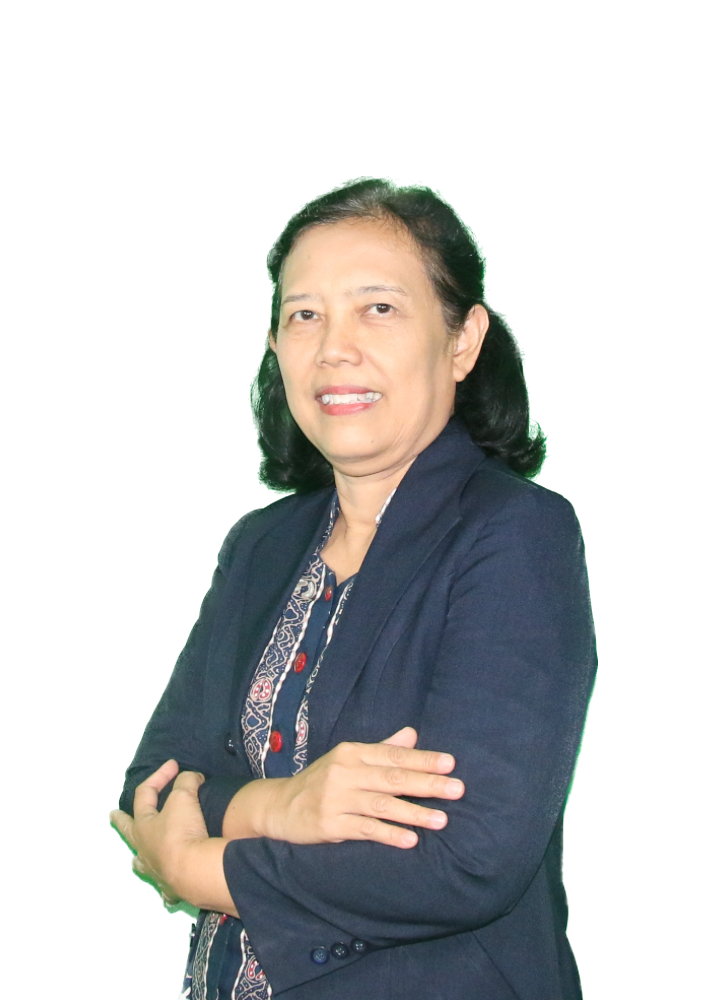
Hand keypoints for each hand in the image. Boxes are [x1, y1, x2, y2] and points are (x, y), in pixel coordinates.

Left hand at [109, 760, 206, 917]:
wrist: (193, 871)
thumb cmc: (182, 831)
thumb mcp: (185, 797)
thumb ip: (187, 782)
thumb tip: (192, 777)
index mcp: (142, 825)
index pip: (145, 794)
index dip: (159, 776)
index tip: (174, 764)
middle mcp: (143, 849)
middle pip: (127, 832)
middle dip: (119, 822)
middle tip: (111, 815)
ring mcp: (153, 871)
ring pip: (139, 864)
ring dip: (139, 859)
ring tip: (137, 859)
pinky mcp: (169, 889)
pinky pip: (164, 891)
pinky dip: (165, 890)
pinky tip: (165, 895)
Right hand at [262, 727, 464, 848]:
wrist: (280, 806)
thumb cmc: (322, 781)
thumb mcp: (349, 760)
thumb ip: (382, 749)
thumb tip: (412, 734)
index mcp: (352, 753)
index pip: (394, 755)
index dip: (423, 759)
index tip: (450, 764)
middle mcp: (345, 772)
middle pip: (393, 778)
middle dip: (427, 784)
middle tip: (457, 789)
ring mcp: (336, 799)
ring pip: (383, 805)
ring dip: (414, 812)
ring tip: (442, 820)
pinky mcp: (330, 824)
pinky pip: (365, 830)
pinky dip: (389, 835)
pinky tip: (410, 840)